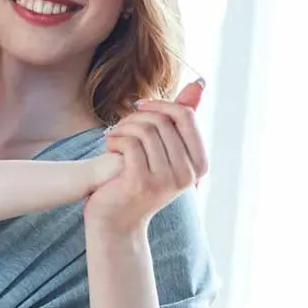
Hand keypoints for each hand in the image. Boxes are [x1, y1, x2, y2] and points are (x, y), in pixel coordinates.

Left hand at [84, 80, 206, 235]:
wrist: (116, 223)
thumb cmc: (138, 183)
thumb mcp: (164, 152)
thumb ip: (181, 121)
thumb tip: (199, 83)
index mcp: (198, 165)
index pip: (186, 116)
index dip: (161, 105)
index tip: (140, 109)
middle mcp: (187, 175)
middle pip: (164, 121)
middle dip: (137, 117)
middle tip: (121, 127)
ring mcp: (165, 180)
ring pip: (145, 130)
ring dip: (123, 128)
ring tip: (113, 137)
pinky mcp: (141, 183)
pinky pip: (130, 143)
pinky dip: (115, 139)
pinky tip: (108, 146)